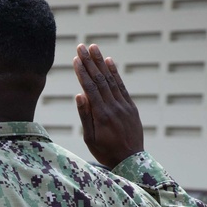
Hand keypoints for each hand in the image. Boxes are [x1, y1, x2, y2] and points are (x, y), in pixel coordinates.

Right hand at [73, 44, 143, 168]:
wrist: (131, 160)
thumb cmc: (106, 152)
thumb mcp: (90, 138)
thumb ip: (85, 116)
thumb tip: (79, 95)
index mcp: (102, 115)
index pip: (90, 88)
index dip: (82, 72)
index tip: (75, 58)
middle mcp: (114, 106)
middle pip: (100, 79)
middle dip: (90, 62)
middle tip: (82, 46)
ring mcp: (124, 105)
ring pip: (111, 79)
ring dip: (101, 62)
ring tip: (94, 48)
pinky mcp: (131, 107)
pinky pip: (121, 86)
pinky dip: (115, 73)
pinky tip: (109, 62)